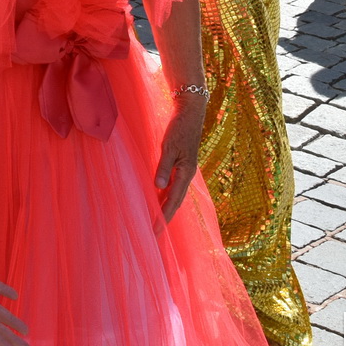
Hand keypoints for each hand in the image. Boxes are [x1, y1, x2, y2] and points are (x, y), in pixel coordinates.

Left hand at [155, 91, 205, 221]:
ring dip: (165, 207)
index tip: (156, 230)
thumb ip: (164, 167)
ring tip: (155, 220)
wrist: (190, 113)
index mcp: (186, 172)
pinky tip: (158, 197)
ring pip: (174, 194)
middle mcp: (186, 174)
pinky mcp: (181, 164)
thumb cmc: (179, 128)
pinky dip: (165, 194)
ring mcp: (184, 170)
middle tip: (155, 232)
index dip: (164, 216)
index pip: (173, 200)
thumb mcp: (169, 146)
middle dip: (165, 217)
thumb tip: (158, 187)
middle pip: (175, 201)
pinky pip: (173, 184)